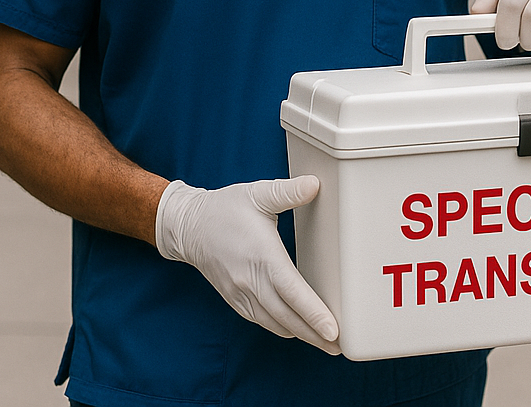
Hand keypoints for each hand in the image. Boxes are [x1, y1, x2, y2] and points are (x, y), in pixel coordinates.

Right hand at [156, 175, 339, 353]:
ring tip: (326, 343)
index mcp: (261, 255)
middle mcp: (251, 280)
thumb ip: (288, 191)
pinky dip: (282, 328)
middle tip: (341, 346)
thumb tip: (315, 184)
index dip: (313, 312)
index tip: (334, 329)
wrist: (189, 227)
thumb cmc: (225, 208)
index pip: (291, 290)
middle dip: (315, 334)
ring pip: (276, 324)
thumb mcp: (258, 193)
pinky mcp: (236, 299)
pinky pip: (263, 321)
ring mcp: (242, 294)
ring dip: (301, 335)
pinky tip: (297, 330)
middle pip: (287, 317)